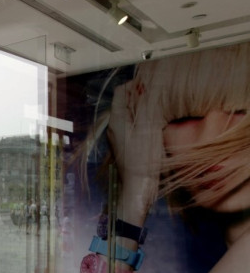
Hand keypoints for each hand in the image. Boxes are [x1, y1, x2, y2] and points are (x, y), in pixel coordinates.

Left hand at [107, 80, 164, 221]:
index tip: (152, 85)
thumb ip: (144, 107)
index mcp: (117, 120)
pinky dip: (142, 123)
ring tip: (158, 109)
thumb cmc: (143, 158)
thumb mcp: (147, 128)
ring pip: (129, 115)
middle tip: (158, 96)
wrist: (137, 188)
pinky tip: (155, 126)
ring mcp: (118, 138)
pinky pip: (132, 128)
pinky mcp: (124, 147)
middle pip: (125, 103)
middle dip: (140, 97)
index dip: (136, 85)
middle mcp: (114, 127)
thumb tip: (142, 88)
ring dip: (142, 110)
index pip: (121, 92)